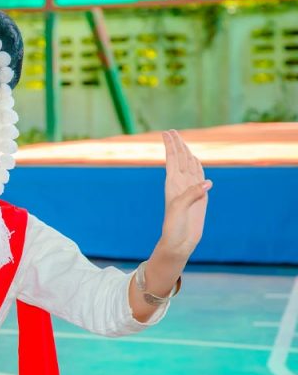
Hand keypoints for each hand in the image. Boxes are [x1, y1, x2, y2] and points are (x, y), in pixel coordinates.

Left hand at [159, 130, 211, 258]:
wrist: (179, 242)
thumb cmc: (174, 227)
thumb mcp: (180, 209)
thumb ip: (192, 194)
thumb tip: (208, 182)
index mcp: (172, 184)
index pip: (172, 159)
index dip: (171, 145)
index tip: (167, 132)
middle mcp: (180, 184)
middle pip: (180, 159)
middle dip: (177, 145)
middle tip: (172, 131)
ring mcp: (190, 190)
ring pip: (189, 167)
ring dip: (186, 154)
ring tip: (182, 143)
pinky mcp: (200, 197)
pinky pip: (199, 177)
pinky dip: (198, 167)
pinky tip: (196, 160)